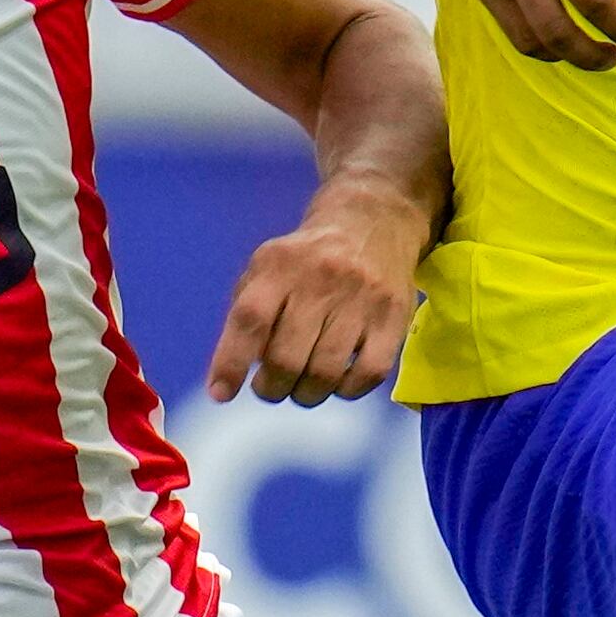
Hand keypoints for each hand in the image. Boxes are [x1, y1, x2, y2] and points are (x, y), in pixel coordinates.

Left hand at [205, 175, 427, 401]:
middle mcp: (320, 281)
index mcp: (279, 266)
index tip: (222, 394)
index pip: (250, 320)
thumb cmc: (308, 258)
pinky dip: (347, 391)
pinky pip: (368, 375)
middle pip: (286, 358)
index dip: (231, 362)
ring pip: (325, 374)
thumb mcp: (268, 267)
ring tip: (301, 388)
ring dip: (306, 395)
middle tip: (270, 388)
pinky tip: (338, 382)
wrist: (374, 221)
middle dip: (271, 388)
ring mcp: (361, 301)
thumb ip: (247, 312)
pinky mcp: (393, 319)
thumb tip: (237, 370)